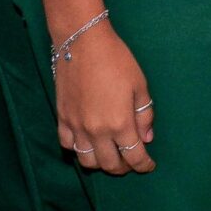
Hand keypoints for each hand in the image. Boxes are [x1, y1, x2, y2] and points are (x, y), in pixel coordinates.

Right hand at [55, 22, 156, 174]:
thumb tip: (146, 138)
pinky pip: (68, 145)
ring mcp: (76, 127)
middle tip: (131, 160)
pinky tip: (87, 143)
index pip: (134, 156)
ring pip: (87, 161)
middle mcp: (96, 131)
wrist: (82, 42)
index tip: (149, 166)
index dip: (144, 165)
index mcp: (119, 123)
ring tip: (110, 155)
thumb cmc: (116, 60)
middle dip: (124, 167)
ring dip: (101, 163)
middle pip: (110, 164)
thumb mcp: (139, 85)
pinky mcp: (62, 118)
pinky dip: (78, 150)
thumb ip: (144, 115)